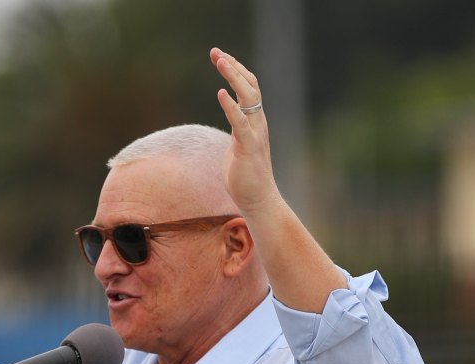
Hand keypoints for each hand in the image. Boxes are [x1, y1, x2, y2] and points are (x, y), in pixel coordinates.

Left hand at [210, 48, 279, 215]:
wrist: (258, 200)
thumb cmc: (245, 176)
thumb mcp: (238, 145)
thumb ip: (237, 128)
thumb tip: (232, 116)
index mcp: (254, 121)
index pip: (249, 88)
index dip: (236, 70)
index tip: (221, 56)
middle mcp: (258, 123)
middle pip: (250, 86)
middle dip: (233, 67)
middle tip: (216, 52)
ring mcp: (255, 134)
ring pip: (248, 98)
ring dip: (233, 77)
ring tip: (220, 61)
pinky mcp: (248, 148)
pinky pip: (240, 123)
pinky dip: (231, 107)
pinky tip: (221, 94)